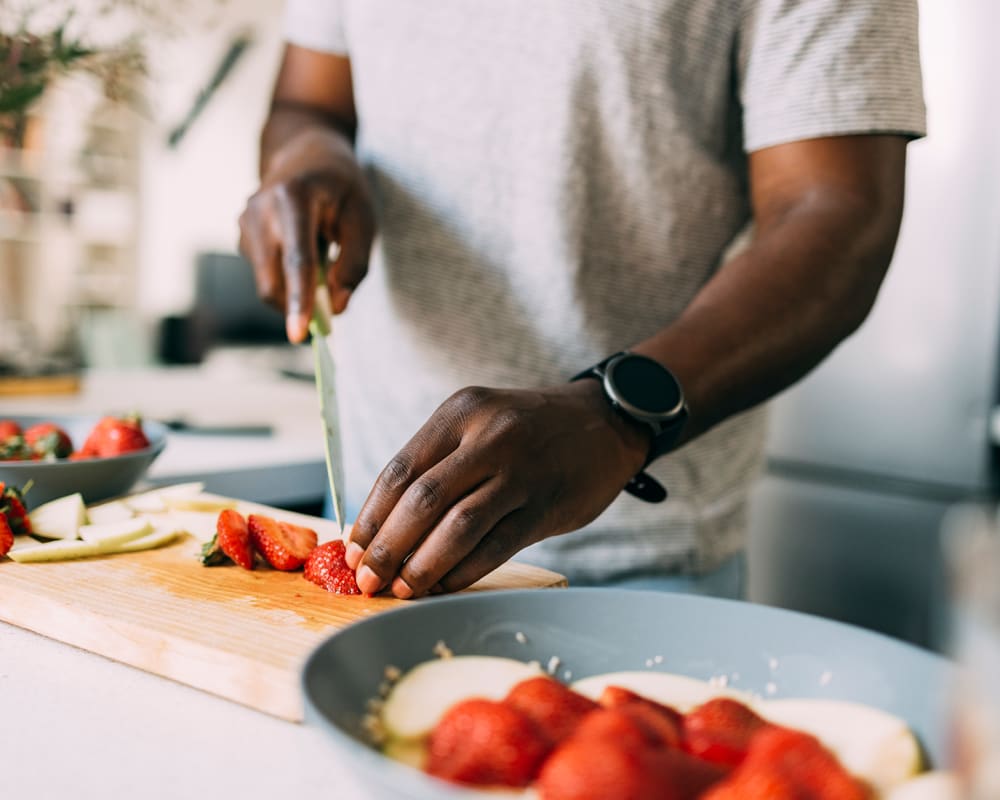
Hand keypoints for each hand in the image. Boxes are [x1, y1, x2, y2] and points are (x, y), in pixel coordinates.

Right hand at [238, 129, 374, 342]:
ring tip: (321, 252)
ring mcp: (244, 222)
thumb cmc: (341, 186)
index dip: (299, 300)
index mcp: (293, 197)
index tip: (299, 335)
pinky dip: (287, 277)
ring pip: (267, 282)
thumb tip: (337, 307)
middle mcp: (259, 209)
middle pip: (272, 281)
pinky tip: (303, 248)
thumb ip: (354, 264)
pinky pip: (265, 273)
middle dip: (297, 307)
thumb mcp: (363, 218)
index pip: (297, 260)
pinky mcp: (241, 234)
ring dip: (295, 288)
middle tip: (330, 313)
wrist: (305, 151)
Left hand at [345, 380, 652, 596]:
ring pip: (458, 527)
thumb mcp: (480, 422)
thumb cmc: (529, 430)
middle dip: (388, 548)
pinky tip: (444, 587)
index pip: (400, 470)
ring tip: (402, 590)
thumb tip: (383, 528)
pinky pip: (496, 546)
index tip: (353, 552)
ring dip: (423, 566)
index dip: (372, 517)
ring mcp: (522, 471)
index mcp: (461, 412)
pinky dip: (463, 572)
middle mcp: (489, 436)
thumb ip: (438, 464)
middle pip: (422, 500)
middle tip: (369, 581)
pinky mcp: (547, 504)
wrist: (606, 421)